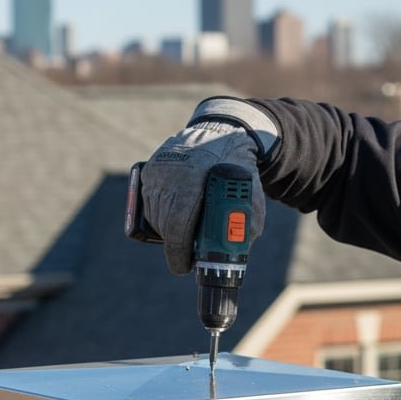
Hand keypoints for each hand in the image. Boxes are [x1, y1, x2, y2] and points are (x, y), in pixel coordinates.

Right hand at [140, 98, 276, 274]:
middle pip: (165, 225)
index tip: (183, 267)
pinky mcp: (150, 169)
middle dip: (175, 246)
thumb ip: (247, 224)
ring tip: (182, 235)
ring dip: (166, 231)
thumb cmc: (237, 169)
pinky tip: (173, 216)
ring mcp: (157, 170)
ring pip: (154, 215)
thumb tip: (234, 254)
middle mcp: (170, 174)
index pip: (177, 227)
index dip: (179, 253)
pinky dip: (159, 214)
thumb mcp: (251, 195)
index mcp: (194, 180)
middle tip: (185, 256)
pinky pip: (149, 202)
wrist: (221, 132)